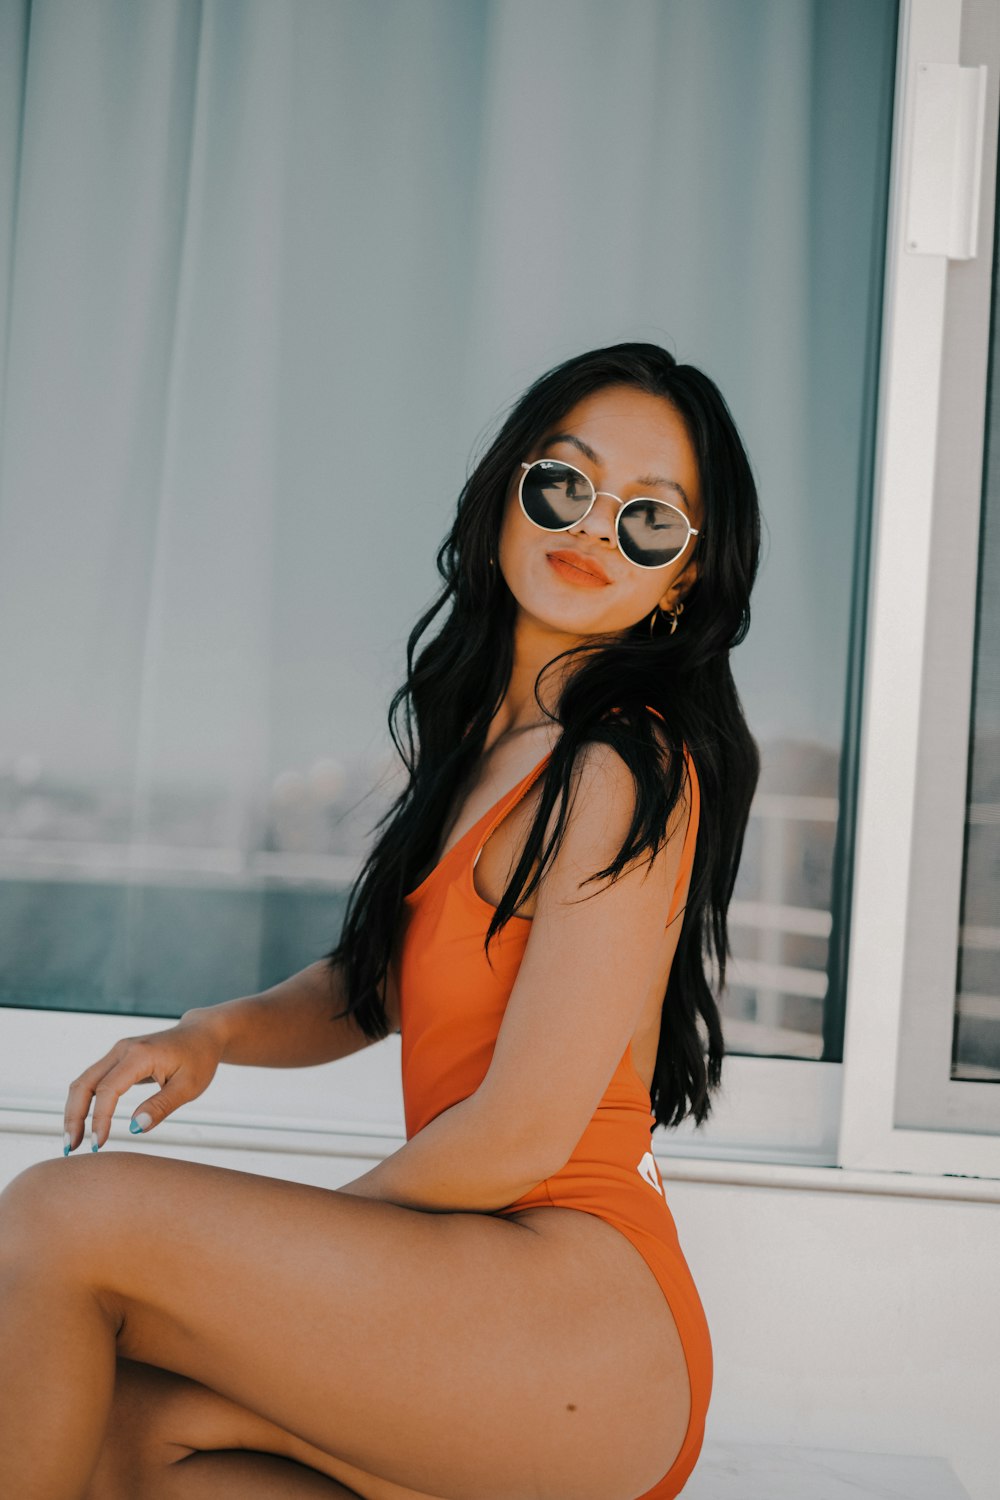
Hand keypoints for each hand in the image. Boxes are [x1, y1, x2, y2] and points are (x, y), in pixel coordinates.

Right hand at [62, 1011, 225, 1153]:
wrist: (202, 1035)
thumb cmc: (199, 1060)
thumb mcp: (188, 1087)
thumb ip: (161, 1107)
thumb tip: (134, 1128)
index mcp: (140, 1055)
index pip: (108, 1089)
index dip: (100, 1118)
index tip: (98, 1144)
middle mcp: (122, 1050)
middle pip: (84, 1084)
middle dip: (73, 1117)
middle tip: (71, 1148)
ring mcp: (117, 1052)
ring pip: (83, 1082)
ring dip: (74, 1112)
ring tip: (73, 1142)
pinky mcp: (117, 1059)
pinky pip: (92, 1081)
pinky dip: (83, 1103)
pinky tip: (83, 1125)